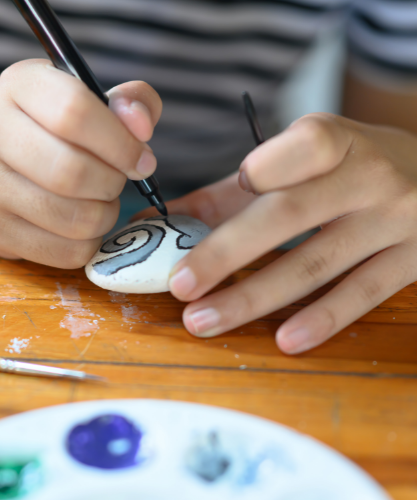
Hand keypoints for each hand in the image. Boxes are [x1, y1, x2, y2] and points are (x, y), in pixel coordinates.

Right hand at [0, 59, 161, 266]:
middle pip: (72, 171)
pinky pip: (66, 252)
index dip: (122, 143)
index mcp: (19, 85)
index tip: (142, 161)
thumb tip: (141, 126)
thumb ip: (130, 103)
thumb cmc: (57, 133)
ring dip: (105, 215)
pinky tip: (82, 225)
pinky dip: (89, 243)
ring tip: (100, 201)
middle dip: (113, 183)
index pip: (75, 111)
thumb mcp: (93, 102)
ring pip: (74, 218)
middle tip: (117, 182)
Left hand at [163, 113, 416, 353]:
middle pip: (289, 214)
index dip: (260, 171)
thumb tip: (157, 223)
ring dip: (254, 297)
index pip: (300, 146)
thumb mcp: (297, 164)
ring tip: (204, 321)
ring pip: (316, 263)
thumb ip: (230, 193)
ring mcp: (395, 219)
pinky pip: (363, 292)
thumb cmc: (346, 170)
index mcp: (337, 140)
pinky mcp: (413, 259)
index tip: (216, 203)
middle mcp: (369, 175)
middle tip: (179, 286)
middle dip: (227, 253)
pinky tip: (283, 340)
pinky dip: (321, 319)